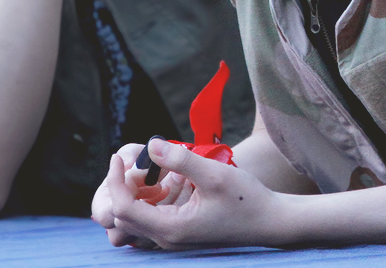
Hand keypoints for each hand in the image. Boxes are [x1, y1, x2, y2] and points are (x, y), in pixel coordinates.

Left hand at [103, 138, 281, 249]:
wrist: (270, 222)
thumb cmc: (247, 199)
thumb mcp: (215, 175)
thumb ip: (181, 160)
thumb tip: (151, 145)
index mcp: (171, 228)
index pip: (124, 209)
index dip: (115, 181)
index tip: (118, 156)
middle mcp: (167, 239)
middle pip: (123, 219)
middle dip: (121, 189)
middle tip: (133, 164)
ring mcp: (174, 239)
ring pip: (135, 222)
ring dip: (134, 195)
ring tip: (148, 172)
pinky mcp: (181, 233)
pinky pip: (151, 220)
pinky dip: (148, 201)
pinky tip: (165, 182)